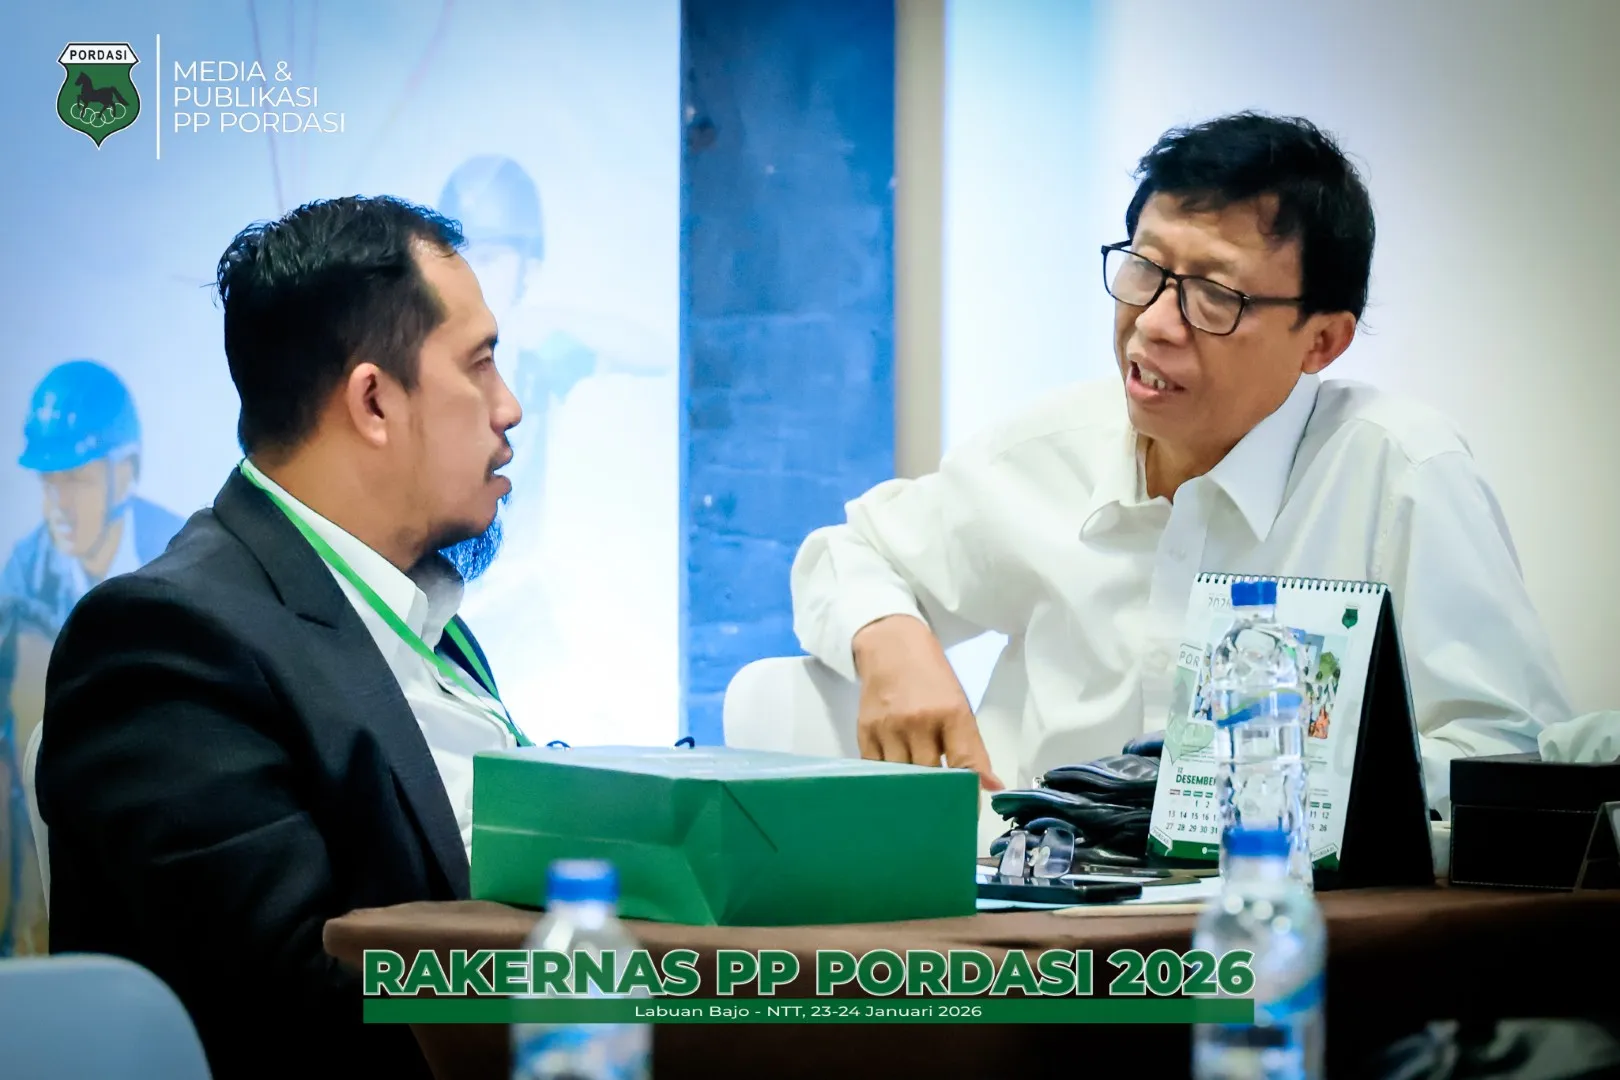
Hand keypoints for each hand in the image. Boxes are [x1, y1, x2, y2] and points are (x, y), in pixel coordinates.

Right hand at [851, 615, 1003, 790]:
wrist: (890, 646)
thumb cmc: (931, 678)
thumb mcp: (959, 705)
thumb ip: (972, 748)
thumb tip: (991, 786)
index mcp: (951, 712)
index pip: (964, 763)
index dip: (968, 792)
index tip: (969, 810)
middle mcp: (919, 721)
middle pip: (930, 776)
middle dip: (936, 794)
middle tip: (940, 807)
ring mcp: (889, 727)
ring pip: (901, 778)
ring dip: (910, 788)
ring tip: (917, 798)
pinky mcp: (865, 732)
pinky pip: (877, 770)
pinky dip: (887, 779)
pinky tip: (895, 782)